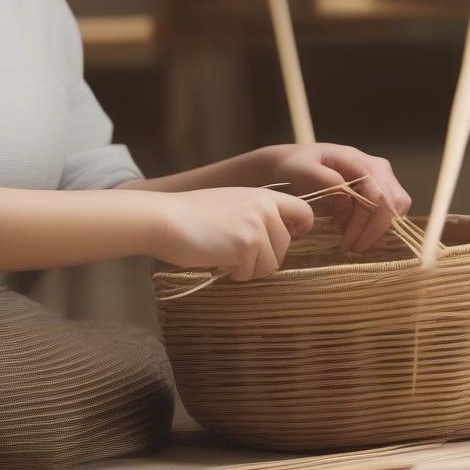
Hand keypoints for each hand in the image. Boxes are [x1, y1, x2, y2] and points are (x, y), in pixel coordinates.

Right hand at [151, 187, 313, 280]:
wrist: (166, 218)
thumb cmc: (191, 213)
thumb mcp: (231, 202)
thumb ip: (256, 214)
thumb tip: (276, 238)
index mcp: (263, 195)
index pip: (304, 212)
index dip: (299, 229)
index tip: (283, 239)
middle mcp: (265, 209)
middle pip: (284, 246)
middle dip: (263, 256)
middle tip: (235, 253)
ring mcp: (257, 228)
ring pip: (270, 264)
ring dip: (248, 267)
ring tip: (223, 254)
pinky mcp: (246, 247)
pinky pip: (250, 273)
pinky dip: (233, 273)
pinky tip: (215, 258)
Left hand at [259, 143, 411, 252]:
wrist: (288, 163)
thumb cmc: (293, 165)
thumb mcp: (303, 170)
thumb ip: (327, 181)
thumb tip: (348, 202)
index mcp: (357, 160)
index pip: (378, 194)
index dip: (367, 223)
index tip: (348, 243)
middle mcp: (375, 167)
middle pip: (393, 203)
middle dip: (374, 230)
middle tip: (352, 248)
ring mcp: (378, 178)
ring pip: (395, 209)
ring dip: (376, 230)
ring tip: (352, 243)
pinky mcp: (375, 190)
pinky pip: (386, 212)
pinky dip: (374, 227)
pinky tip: (354, 234)